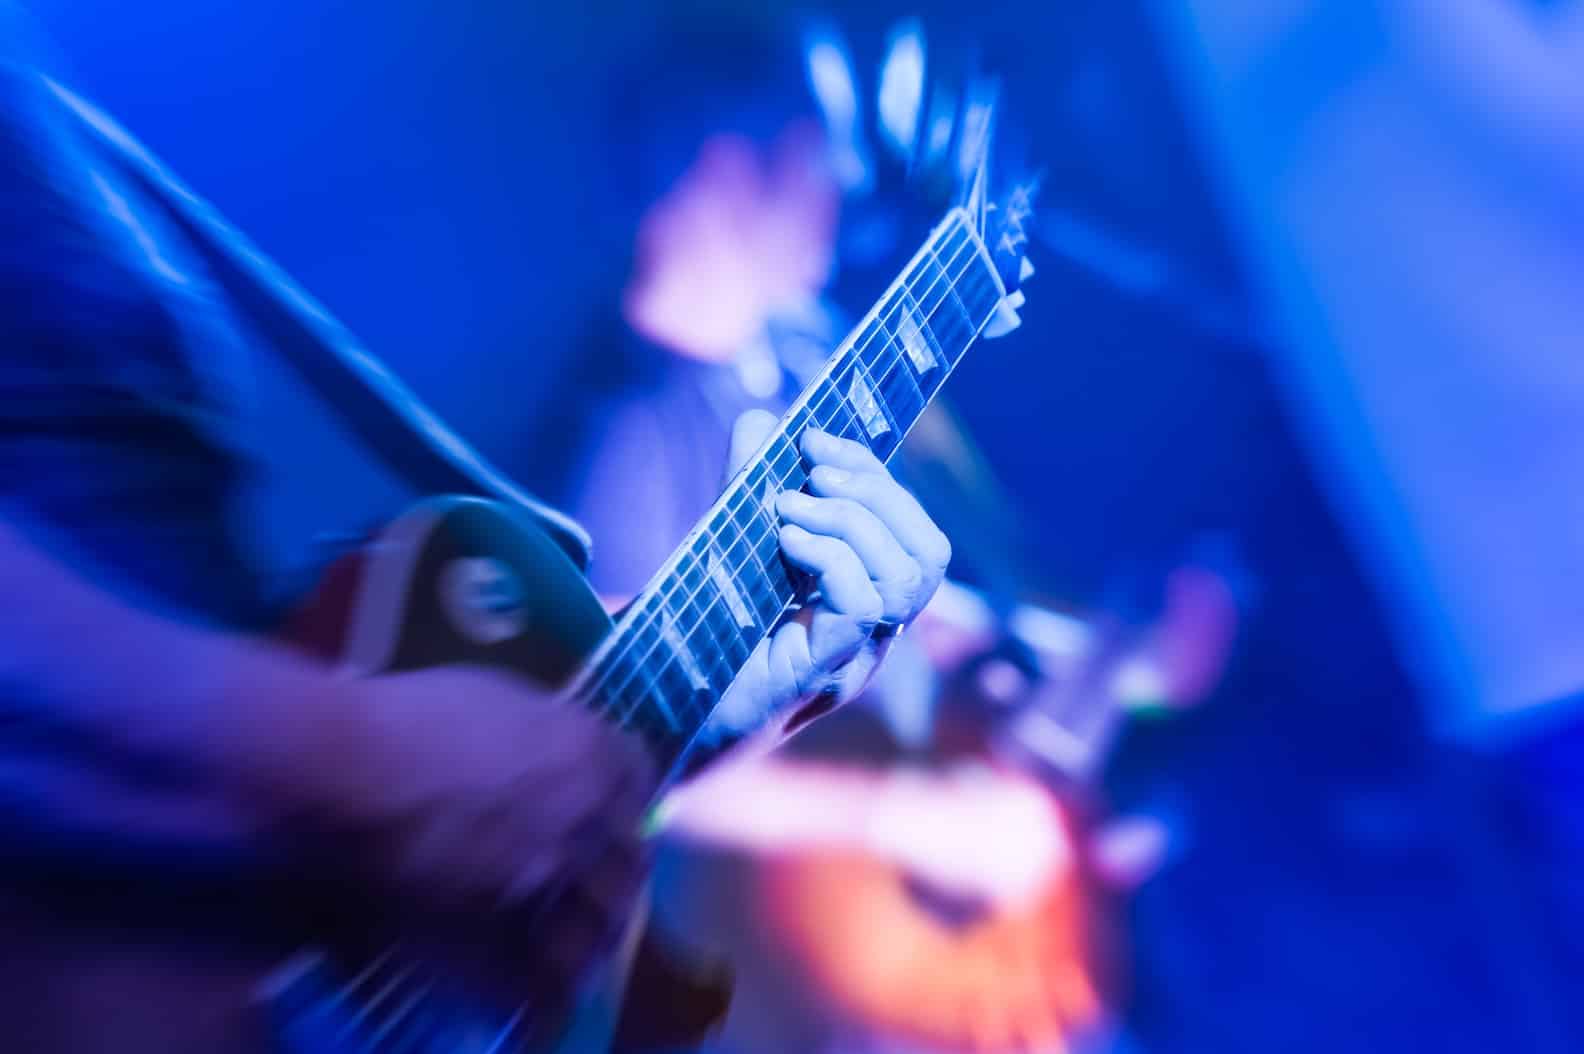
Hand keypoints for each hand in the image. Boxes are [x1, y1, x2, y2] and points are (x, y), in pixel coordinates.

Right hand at [308, 667, 654, 997]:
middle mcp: (585, 821)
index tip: (607, 807)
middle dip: (614, 870)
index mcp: (589, 753)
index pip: (640, 780)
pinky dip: (550, 992)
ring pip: (602, 926)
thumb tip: (549, 749)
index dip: (623, 797)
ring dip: (594, 932)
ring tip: (578, 942)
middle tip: (594, 881)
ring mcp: (546, 884)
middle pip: (628, 859)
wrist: (340, 770)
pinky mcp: (499, 936)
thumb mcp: (496, 695)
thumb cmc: (408, 716)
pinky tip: (543, 995)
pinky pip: (545, 984)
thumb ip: (542, 729)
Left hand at [713, 411, 951, 732]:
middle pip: (928, 553)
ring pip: (907, 579)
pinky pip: (863, 608)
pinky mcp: (820, 677)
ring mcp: (852, 662)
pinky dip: (832, 558)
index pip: (915, 534)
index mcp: (861, 603)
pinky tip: (785, 543)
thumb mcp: (728, 549)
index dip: (876, 477)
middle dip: (877, 492)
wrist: (650, 723)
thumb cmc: (695, 642)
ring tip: (788, 510)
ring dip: (852, 522)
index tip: (815, 441)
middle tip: (811, 471)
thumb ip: (747, 490)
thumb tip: (762, 421)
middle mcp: (870, 637)